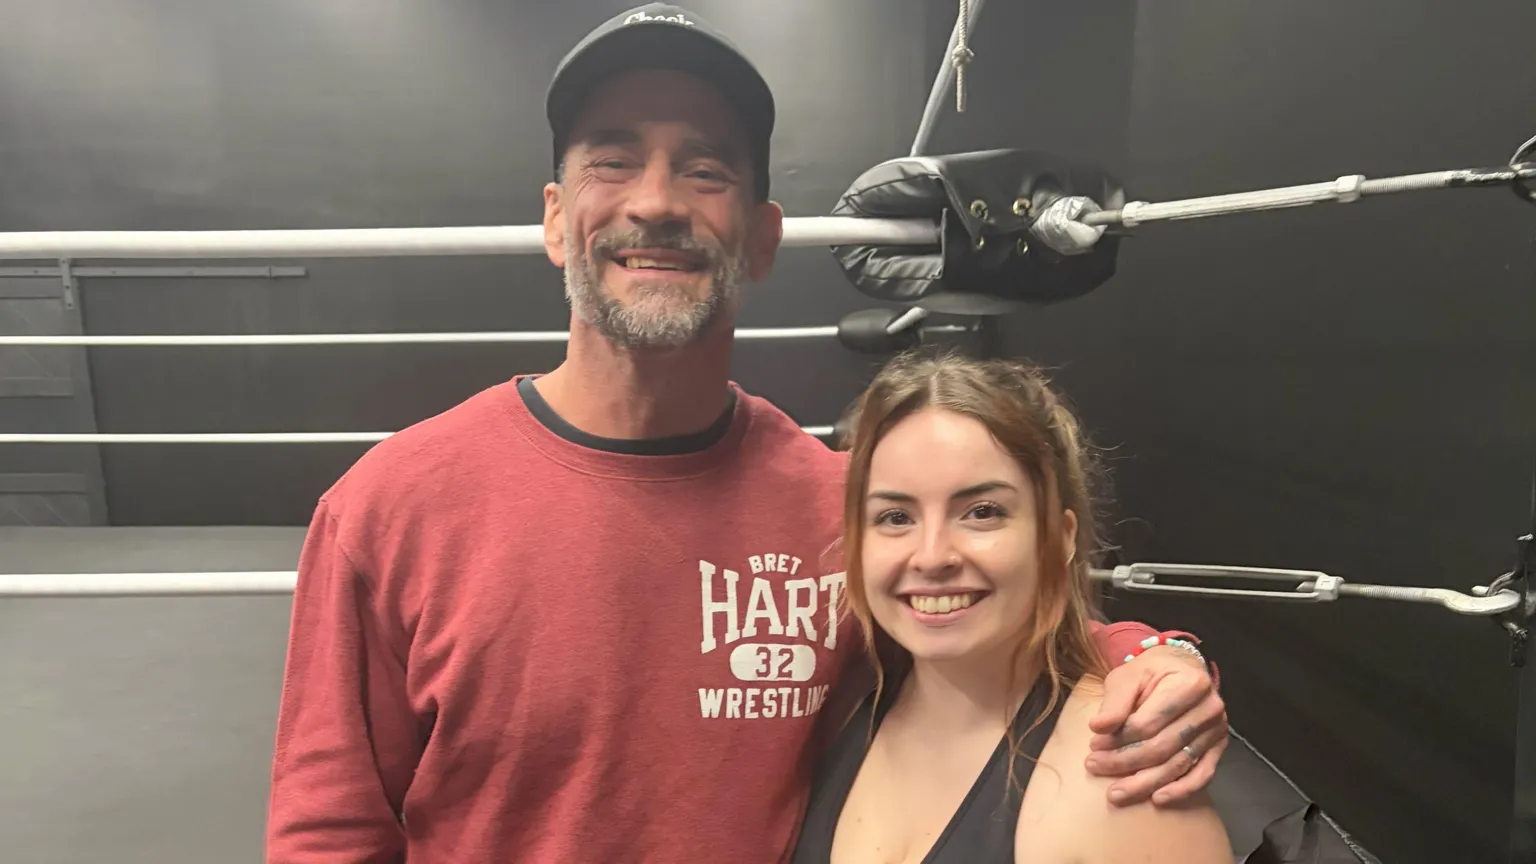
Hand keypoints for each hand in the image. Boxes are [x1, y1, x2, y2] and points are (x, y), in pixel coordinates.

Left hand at [1084, 645, 1227, 806]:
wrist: (1183, 668)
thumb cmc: (1151, 672)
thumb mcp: (1128, 675)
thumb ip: (1115, 702)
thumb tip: (1097, 728)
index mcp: (1188, 685)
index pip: (1148, 722)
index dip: (1119, 738)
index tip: (1093, 746)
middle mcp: (1209, 708)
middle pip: (1162, 746)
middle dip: (1125, 762)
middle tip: (1095, 767)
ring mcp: (1216, 730)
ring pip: (1178, 764)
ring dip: (1145, 783)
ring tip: (1117, 793)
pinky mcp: (1218, 747)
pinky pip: (1202, 774)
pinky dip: (1181, 790)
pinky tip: (1157, 798)